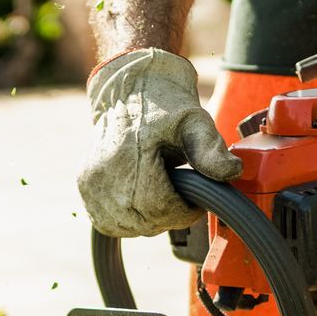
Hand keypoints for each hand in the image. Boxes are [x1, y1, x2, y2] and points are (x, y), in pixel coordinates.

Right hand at [79, 48, 242, 238]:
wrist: (129, 88)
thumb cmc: (165, 104)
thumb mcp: (194, 121)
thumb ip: (211, 149)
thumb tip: (232, 172)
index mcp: (128, 158)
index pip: (158, 209)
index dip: (183, 212)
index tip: (196, 200)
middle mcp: (103, 175)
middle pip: (143, 222)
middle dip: (169, 216)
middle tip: (181, 195)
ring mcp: (90, 184)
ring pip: (127, 227)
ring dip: (149, 220)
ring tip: (161, 192)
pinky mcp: (84, 188)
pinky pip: (109, 222)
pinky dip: (129, 219)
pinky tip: (142, 200)